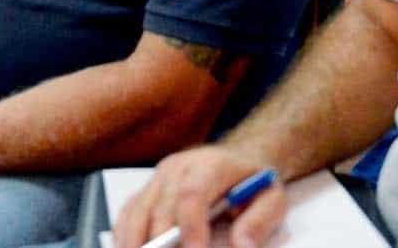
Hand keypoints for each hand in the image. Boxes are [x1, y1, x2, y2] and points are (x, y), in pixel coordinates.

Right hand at [114, 146, 284, 247]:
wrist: (240, 157)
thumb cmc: (253, 183)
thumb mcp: (272, 199)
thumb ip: (260, 221)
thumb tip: (241, 246)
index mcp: (212, 165)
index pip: (192, 196)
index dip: (190, 231)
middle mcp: (180, 166)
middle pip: (161, 208)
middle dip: (161, 244)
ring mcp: (160, 175)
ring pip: (138, 211)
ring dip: (136, 242)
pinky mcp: (149, 186)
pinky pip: (129, 212)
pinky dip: (126, 236)